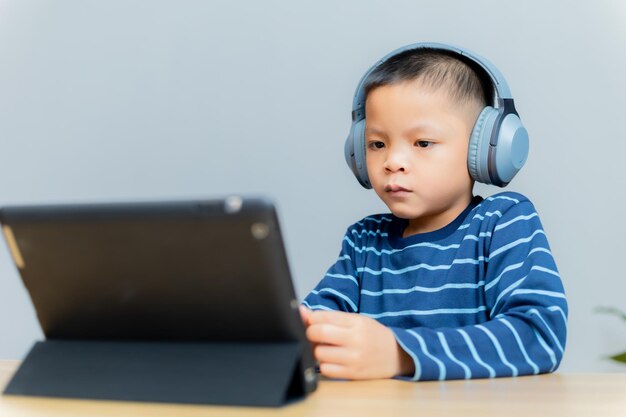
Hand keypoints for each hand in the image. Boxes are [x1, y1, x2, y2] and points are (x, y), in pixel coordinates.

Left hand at [299, 306, 413, 379]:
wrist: (397, 354)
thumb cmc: (372, 335)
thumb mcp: (355, 320)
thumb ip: (329, 316)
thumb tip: (302, 311)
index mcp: (357, 322)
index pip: (322, 317)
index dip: (311, 319)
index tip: (313, 321)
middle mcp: (356, 339)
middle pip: (318, 333)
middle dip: (310, 333)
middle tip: (315, 334)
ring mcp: (354, 358)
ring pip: (319, 353)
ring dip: (317, 350)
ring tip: (325, 347)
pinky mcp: (352, 374)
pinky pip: (325, 370)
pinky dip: (324, 364)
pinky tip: (331, 360)